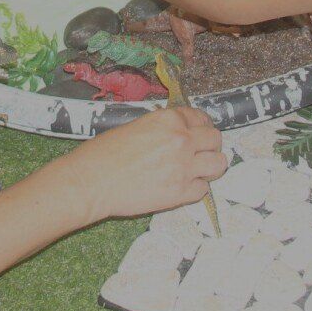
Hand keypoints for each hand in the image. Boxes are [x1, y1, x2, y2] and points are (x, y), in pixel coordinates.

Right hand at [50, 105, 226, 223]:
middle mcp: (182, 140)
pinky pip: (203, 190)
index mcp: (169, 119)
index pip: (200, 118)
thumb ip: (162, 128)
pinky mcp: (181, 193)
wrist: (92, 181)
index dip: (201, 126)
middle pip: (215, 139)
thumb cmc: (105, 153)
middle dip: (210, 145)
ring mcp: (184, 167)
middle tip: (201, 152)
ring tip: (200, 171)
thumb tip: (175, 133)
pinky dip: (196, 188)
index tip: (199, 132)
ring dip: (211, 167)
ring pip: (219, 164)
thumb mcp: (136, 126)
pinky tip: (183, 187)